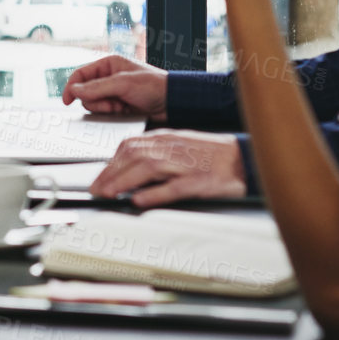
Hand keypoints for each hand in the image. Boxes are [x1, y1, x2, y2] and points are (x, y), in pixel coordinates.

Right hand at [61, 54, 168, 120]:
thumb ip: (97, 87)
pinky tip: (124, 112)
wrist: (173, 102)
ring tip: (121, 107)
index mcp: (108, 64)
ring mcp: (114, 93)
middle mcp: (109, 78)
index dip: (71, 87)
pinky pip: (105, 112)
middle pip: (85, 92)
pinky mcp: (119, 106)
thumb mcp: (123, 83)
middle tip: (111, 103)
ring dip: (105, 108)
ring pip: (94, 104)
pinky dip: (111, 114)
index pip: (80, 74)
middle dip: (96, 101)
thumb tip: (74, 91)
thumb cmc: (154, 85)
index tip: (66, 101)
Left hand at [89, 130, 246, 207]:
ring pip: (148, 168)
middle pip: (133, 156)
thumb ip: (155, 154)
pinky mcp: (199, 181)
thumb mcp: (179, 147)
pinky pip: (173, 187)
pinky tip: (140, 200)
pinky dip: (154, 193)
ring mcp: (186, 164)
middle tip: (96, 190)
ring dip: (124, 181)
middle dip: (110, 173)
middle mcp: (172, 148)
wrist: (242, 158)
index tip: (99, 177)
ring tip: (108, 194)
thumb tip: (129, 168)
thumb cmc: (211, 154)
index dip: (110, 162)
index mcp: (166, 139)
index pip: (129, 146)